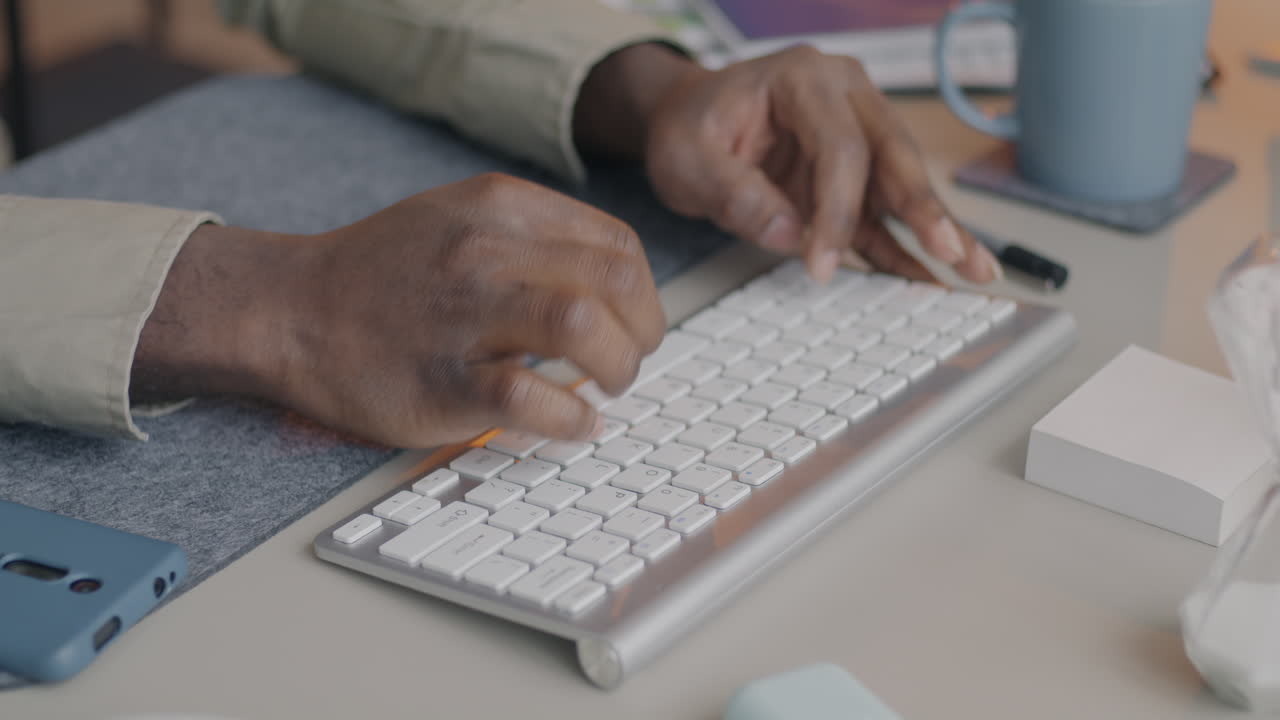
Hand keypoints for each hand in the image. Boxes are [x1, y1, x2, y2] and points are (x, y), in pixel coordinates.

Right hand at [131, 174, 664, 447]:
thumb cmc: (381, 271)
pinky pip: (532, 399)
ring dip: (618, 367)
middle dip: (644, 331)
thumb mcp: (458, 216)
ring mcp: (462, 314)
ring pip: (584, 326)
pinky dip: (570, 420)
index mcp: (498, 206)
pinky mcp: (441, 380)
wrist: (287, 307)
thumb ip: (533, 237)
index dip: (644, 292)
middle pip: (615, 281)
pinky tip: (573, 425)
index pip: (615, 244)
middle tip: (630, 362)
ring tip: (607, 390)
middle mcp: (484, 250)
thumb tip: (613, 288)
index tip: (635, 322)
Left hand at [577, 44, 1001, 283]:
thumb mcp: (688, 160)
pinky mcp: (855, 177)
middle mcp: (844, 98)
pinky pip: (887, 213)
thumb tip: (790, 235)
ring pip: (905, 184)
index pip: (839, 147)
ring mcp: (857, 135)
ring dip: (939, 229)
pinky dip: (911, 245)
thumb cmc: (689, 129)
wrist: (687, 121)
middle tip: (950, 253)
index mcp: (803, 80)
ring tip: (976, 270)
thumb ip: (733, 194)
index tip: (820, 264)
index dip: (837, 210)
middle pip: (894, 155)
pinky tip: (938, 275)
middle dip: (925, 209)